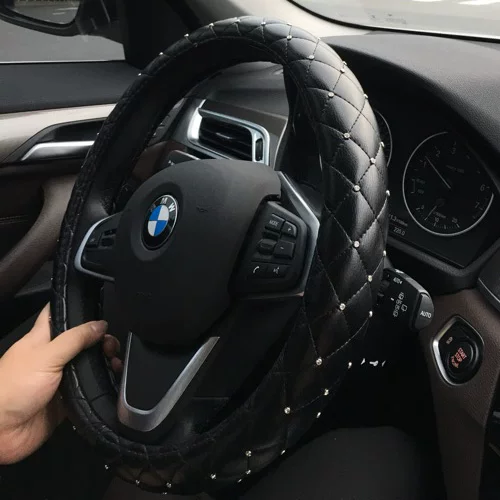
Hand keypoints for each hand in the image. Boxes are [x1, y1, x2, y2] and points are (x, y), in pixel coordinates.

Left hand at [0, 305, 118, 463]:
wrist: (1, 432)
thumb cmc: (12, 389)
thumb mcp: (45, 356)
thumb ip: (74, 339)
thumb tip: (100, 325)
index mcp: (41, 340)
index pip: (59, 315)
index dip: (76, 309)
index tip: (98, 307)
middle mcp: (52, 358)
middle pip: (81, 342)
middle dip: (100, 340)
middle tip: (111, 345)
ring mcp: (60, 379)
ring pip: (89, 365)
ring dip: (105, 362)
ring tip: (116, 362)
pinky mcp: (67, 401)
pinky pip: (90, 390)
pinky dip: (103, 386)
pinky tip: (113, 381)